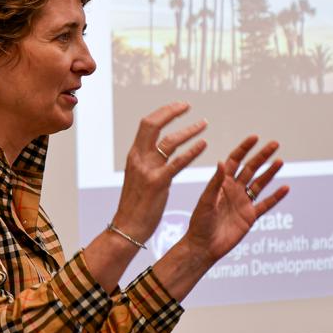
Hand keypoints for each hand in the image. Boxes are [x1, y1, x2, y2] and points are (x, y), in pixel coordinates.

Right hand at [110, 103, 206, 244]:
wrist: (127, 227)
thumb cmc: (135, 204)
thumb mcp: (138, 177)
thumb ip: (147, 162)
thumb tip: (158, 150)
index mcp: (134, 155)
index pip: (147, 124)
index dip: (163, 112)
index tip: (178, 106)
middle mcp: (138, 158)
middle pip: (153, 124)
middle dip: (171, 111)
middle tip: (188, 105)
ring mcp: (147, 170)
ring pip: (169, 141)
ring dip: (189, 130)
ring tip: (204, 124)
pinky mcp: (158, 183)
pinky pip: (177, 162)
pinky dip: (192, 151)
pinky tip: (204, 144)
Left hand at [181, 135, 288, 266]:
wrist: (204, 247)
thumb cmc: (199, 223)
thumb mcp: (206, 201)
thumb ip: (215, 182)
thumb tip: (222, 162)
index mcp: (221, 183)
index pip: (234, 161)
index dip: (244, 149)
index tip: (255, 138)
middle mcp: (234, 190)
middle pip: (250, 169)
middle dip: (261, 156)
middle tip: (274, 144)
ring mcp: (243, 203)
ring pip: (259, 184)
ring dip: (270, 173)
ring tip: (280, 161)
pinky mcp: (250, 217)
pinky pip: (265, 204)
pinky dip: (275, 197)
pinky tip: (285, 187)